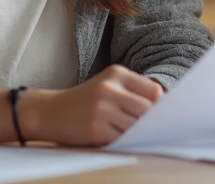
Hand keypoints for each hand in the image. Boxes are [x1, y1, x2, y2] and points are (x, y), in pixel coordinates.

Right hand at [19, 65, 163, 146]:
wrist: (50, 112)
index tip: (159, 113)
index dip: (160, 104)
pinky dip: (123, 140)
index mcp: (116, 74)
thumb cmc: (86, 100)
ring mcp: (102, 109)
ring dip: (136, 132)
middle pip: (147, 109)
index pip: (153, 90)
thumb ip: (133, 92)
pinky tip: (115, 136)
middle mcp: (109, 89)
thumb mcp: (108, 85)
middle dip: (150, 120)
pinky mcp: (95, 129)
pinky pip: (121, 138)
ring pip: (136, 125)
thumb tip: (164, 107)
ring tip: (128, 130)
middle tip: (147, 126)